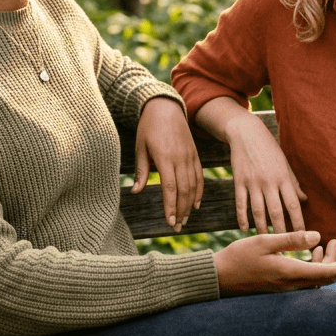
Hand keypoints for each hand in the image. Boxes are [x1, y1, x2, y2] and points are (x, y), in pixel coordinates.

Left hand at [132, 97, 202, 231]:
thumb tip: (136, 192)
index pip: (170, 187)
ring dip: (189, 205)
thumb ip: (141, 170)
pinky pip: (199, 176)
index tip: (170, 222)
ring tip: (184, 220)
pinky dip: (199, 191)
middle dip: (181, 211)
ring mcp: (189, 156)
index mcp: (165, 157)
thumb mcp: (140, 147)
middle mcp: (180, 158)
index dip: (171, 206)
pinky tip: (195, 204)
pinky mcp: (194, 154)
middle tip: (177, 227)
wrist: (165, 107)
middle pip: (184, 190)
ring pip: (193, 185)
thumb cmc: (148, 128)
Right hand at [214, 231, 335, 295]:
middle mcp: (291, 284)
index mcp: (289, 273)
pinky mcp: (281, 287)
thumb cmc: (239, 257)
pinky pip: (306, 279)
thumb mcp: (264, 241)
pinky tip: (315, 251)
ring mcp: (286, 288)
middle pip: (326, 278)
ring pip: (317, 279)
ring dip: (330, 264)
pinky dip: (316, 266)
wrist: (219, 277)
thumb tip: (317, 236)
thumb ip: (291, 239)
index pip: (326, 272)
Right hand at [226, 111, 305, 233]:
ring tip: (267, 241)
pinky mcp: (239, 181)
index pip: (293, 204)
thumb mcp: (284, 164)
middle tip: (286, 249)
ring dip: (263, 228)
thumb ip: (293, 183)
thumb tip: (304, 200)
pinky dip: (242, 217)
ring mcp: (253, 182)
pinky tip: (245, 229)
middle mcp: (269, 181)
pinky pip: (240, 203)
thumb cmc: (269, 149)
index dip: (299, 222)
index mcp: (283, 177)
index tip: (304, 237)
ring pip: (258, 210)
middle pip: (276, 212)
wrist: (246, 133)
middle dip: (282, 232)